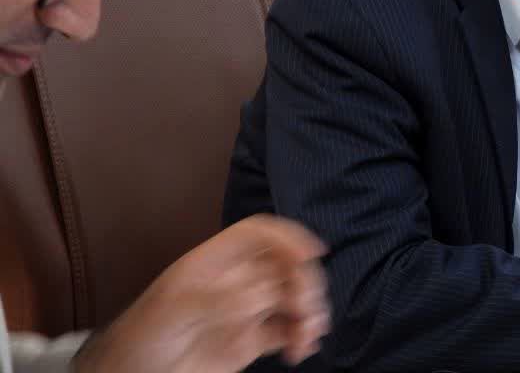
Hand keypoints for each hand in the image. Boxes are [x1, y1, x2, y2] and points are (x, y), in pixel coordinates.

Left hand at [74, 215, 329, 372]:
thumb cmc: (141, 339)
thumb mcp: (172, 312)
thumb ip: (218, 299)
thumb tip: (264, 292)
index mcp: (215, 263)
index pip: (258, 235)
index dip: (287, 237)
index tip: (311, 254)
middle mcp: (237, 281)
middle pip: (285, 265)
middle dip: (304, 281)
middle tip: (306, 307)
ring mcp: (246, 311)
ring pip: (293, 298)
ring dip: (310, 311)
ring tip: (308, 334)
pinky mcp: (252, 341)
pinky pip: (288, 331)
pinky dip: (302, 337)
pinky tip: (301, 349)